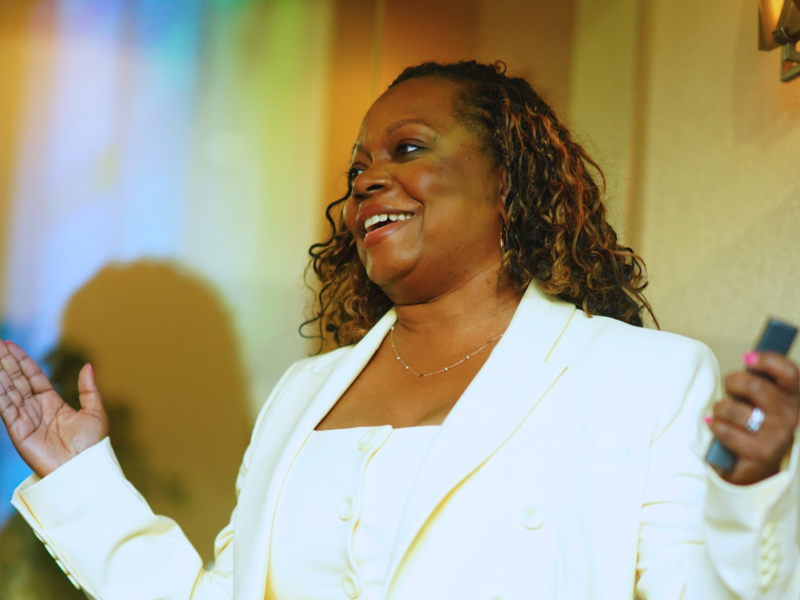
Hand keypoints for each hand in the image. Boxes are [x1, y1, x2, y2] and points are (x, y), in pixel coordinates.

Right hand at [0, 339, 107, 477]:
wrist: (85, 470)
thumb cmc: (92, 446)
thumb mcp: (95, 413)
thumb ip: (89, 389)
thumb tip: (87, 365)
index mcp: (53, 403)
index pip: (33, 376)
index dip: (22, 361)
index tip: (10, 345)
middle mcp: (36, 409)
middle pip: (17, 380)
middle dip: (6, 362)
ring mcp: (26, 420)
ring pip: (9, 391)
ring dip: (0, 374)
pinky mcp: (19, 432)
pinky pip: (6, 409)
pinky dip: (0, 394)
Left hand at [709, 351, 799, 484]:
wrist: (755, 470)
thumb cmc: (755, 426)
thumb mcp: (763, 402)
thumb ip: (761, 383)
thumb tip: (749, 361)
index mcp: (796, 400)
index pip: (790, 373)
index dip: (767, 361)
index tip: (748, 357)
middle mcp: (792, 418)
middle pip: (754, 385)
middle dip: (732, 383)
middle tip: (728, 390)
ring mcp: (778, 437)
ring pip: (735, 408)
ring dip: (720, 409)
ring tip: (721, 414)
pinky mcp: (761, 454)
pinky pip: (726, 430)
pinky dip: (715, 426)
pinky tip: (714, 426)